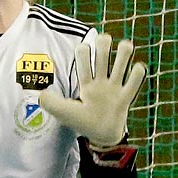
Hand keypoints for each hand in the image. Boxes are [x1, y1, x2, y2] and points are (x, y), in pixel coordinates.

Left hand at [38, 32, 146, 146]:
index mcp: (85, 82)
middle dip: (103, 43)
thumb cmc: (82, 122)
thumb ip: (51, 103)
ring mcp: (114, 87)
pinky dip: (138, 71)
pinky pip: (135, 79)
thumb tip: (39, 93)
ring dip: (124, 51)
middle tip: (104, 41)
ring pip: (122, 60)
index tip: (83, 51)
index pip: (84, 59)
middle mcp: (100, 81)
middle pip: (103, 53)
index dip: (83, 51)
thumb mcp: (64, 113)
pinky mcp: (126, 97)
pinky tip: (135, 69)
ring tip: (125, 47)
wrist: (101, 136)